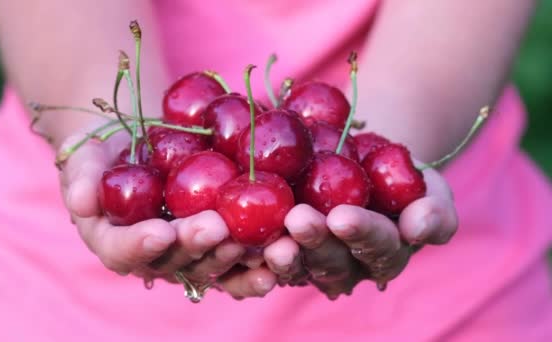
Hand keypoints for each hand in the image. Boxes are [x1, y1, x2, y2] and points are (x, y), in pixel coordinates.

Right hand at [58, 129, 276, 298]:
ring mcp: (188, 253)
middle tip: (216, 228)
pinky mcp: (218, 243)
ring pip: (210, 264)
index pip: (123, 251)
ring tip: (251, 241)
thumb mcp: (86, 160)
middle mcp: (154, 257)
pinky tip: (281, 251)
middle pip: (174, 262)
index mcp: (116, 242)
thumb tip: (79, 199)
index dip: (140, 246)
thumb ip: (81, 177)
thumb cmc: (106, 156)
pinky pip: (238, 258)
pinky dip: (258, 260)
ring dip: (231, 257)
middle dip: (195, 246)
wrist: (137, 147)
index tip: (160, 231)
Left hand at [263, 167, 457, 298]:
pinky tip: (241, 240)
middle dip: (316, 242)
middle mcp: (347, 267)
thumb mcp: (428, 187)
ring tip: (272, 240)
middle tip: (299, 220)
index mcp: (385, 254)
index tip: (343, 216)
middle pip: (331, 262)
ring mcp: (311, 263)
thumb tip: (418, 227)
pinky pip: (264, 261)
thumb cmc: (398, 178)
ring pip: (297, 267)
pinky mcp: (281, 254)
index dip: (362, 234)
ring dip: (284, 255)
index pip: (377, 247)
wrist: (357, 164)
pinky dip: (254, 254)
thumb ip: (434, 210)